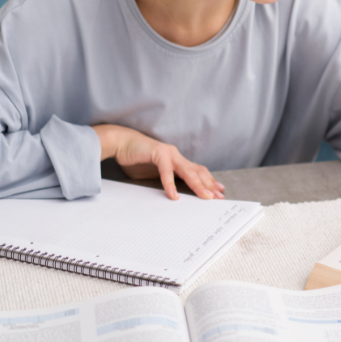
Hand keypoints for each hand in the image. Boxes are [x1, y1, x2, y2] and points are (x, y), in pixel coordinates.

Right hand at [92, 124, 224, 200]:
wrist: (121, 143)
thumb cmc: (137, 159)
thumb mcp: (155, 174)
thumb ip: (167, 181)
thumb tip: (176, 197)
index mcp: (178, 161)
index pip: (198, 172)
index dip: (209, 182)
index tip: (219, 192)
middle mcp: (177, 156)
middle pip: (198, 172)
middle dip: (209, 185)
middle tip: (218, 197)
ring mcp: (169, 154)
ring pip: (187, 171)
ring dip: (197, 185)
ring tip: (204, 196)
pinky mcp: (158, 153)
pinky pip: (166, 171)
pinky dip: (170, 184)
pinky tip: (174, 195)